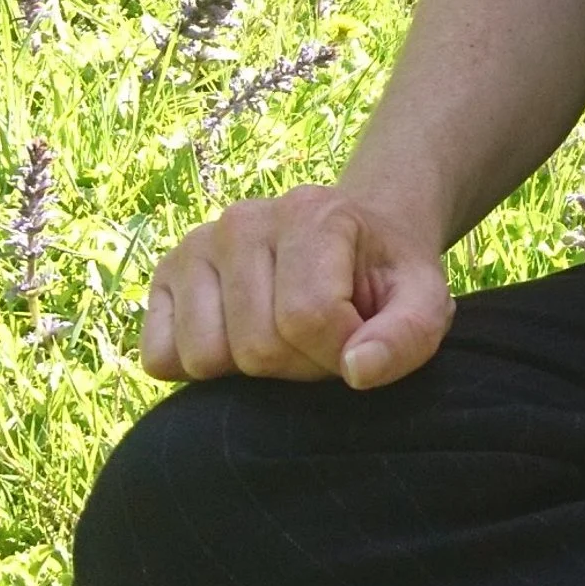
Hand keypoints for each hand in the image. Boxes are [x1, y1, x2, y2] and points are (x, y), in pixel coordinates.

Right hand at [141, 181, 453, 390]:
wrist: (349, 242)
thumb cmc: (384, 278)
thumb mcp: (423, 300)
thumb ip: (408, 336)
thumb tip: (357, 370)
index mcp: (311, 213)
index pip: (308, 319)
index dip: (339, 354)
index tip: (359, 342)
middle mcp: (243, 220)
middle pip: (257, 347)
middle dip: (298, 366)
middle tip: (321, 340)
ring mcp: (195, 246)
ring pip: (205, 358)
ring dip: (250, 373)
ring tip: (283, 337)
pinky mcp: (162, 278)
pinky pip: (161, 357)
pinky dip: (199, 369)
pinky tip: (238, 340)